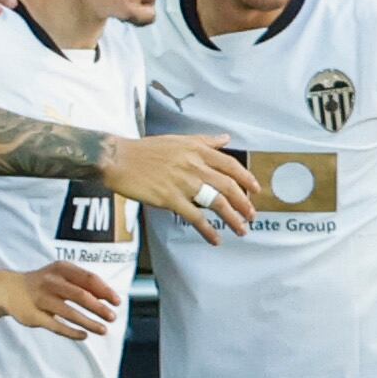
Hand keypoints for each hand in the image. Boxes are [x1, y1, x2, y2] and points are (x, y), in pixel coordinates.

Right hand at [0, 259, 119, 340]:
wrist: (9, 289)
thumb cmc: (45, 283)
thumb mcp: (63, 276)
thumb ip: (84, 284)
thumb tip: (108, 298)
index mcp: (61, 269)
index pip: (88, 279)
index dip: (105, 291)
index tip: (117, 302)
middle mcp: (50, 282)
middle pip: (80, 295)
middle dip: (99, 308)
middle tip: (112, 317)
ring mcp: (40, 299)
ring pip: (69, 313)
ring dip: (89, 322)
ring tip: (103, 330)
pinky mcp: (33, 315)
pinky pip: (56, 326)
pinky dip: (72, 332)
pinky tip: (84, 335)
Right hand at [101, 134, 258, 241]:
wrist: (119, 159)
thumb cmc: (146, 150)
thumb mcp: (178, 140)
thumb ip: (204, 140)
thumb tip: (225, 138)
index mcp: (197, 150)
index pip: (230, 165)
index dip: (247, 179)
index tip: (256, 190)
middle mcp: (194, 165)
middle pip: (228, 186)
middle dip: (244, 203)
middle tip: (252, 215)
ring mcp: (183, 183)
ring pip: (217, 203)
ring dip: (233, 219)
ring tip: (242, 230)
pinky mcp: (171, 199)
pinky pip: (196, 218)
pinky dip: (208, 231)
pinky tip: (216, 239)